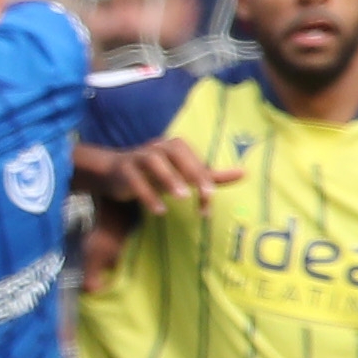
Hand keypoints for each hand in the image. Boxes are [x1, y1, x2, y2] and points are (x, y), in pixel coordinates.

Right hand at [83, 137, 240, 217]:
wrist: (113, 173)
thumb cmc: (154, 174)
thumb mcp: (182, 174)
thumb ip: (210, 175)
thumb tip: (244, 173)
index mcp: (173, 147)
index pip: (193, 158)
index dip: (204, 176)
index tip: (211, 198)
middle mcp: (157, 148)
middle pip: (175, 153)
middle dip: (191, 171)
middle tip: (205, 194)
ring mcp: (138, 157)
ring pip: (153, 161)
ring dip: (168, 177)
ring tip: (182, 197)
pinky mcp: (123, 171)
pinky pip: (135, 180)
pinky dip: (147, 194)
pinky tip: (159, 211)